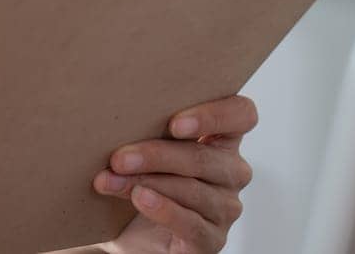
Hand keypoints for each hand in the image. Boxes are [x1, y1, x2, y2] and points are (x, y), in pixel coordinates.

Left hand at [90, 94, 257, 252]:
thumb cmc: (142, 177)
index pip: (242, 115)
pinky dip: (163, 209)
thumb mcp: (146, 147)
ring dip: (146, 182)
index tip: (174, 123)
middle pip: (204, 158)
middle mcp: (231, 172)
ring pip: (192, 190)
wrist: (129, 231)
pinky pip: (191, 224)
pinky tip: (140, 199)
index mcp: (222, 138)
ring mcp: (225, 208)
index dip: (215, 115)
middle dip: (157, 156)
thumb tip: (119, 115)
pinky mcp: (211, 239)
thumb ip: (148, 128)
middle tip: (119, 158)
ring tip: (112, 180)